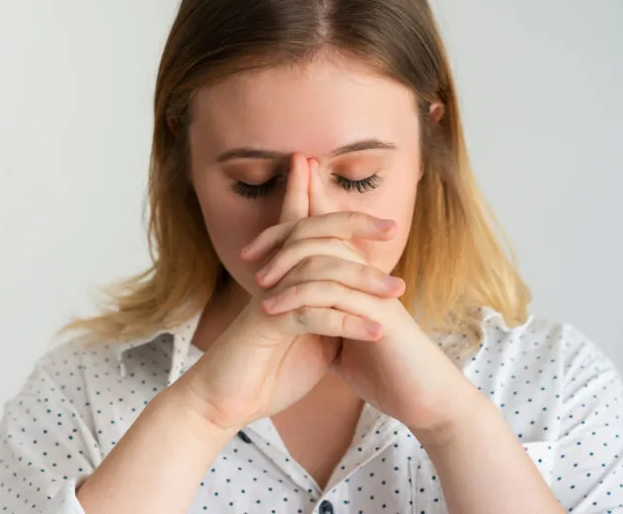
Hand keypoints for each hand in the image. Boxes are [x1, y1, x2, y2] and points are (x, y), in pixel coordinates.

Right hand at [172, 153, 400, 432]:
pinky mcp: (266, 325)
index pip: (313, 234)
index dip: (344, 219)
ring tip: (397, 291)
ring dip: (362, 281)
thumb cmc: (269, 372)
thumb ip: (333, 316)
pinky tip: (376, 331)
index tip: (387, 219)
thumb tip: (365, 308)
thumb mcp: (313, 340)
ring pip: (317, 272)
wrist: (226, 402)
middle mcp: (275, 280)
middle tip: (393, 227)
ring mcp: (269, 299)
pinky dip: (346, 322)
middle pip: (311, 234)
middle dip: (352, 225)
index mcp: (286, 279)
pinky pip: (311, 314)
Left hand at [240, 158, 479, 438]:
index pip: (324, 234)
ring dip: (285, 266)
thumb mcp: (345, 340)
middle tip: (248, 254)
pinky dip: (297, 299)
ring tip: (257, 286)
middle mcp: (367, 276)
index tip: (253, 246)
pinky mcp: (377, 315)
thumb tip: (299, 320)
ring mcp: (374, 292)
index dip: (289, 228)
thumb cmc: (387, 372)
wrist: (425, 400)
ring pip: (325, 255)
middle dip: (282, 233)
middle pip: (322, 230)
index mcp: (359, 277)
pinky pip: (331, 293)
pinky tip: (272, 312)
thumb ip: (324, 322)